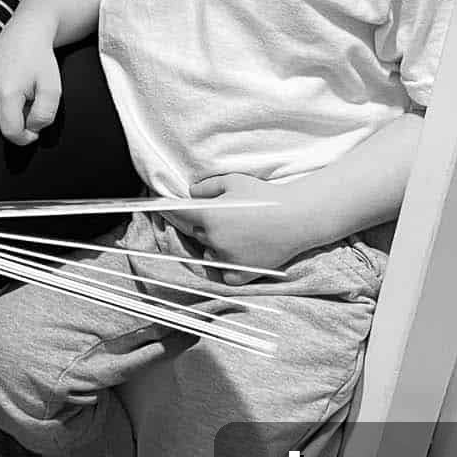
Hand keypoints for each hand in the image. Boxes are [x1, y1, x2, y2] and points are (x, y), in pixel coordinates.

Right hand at [0, 23, 60, 145]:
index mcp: (6, 93)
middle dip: (19, 115)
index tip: (34, 132)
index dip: (25, 137)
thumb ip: (44, 116)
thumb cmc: (42, 59)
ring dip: (9, 104)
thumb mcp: (54, 90)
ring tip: (20, 84)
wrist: (27, 30)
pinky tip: (8, 77)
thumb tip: (30, 129)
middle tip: (31, 95)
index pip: (11, 132)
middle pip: (3, 120)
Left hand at [180, 173, 305, 273]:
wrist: (298, 218)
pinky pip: (224, 273)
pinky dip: (227, 267)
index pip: (177, 215)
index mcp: (208, 216)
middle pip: (197, 233)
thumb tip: (191, 193)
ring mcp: (227, 259)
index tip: (158, 208)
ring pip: (209, 253)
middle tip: (225, 218)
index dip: (168, 210)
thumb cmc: (265, 196)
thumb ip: (207, 187)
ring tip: (236, 235)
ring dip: (215, 247)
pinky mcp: (242, 274)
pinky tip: (238, 254)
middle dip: (204, 226)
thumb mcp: (233, 181)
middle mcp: (214, 240)